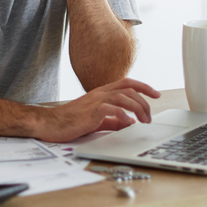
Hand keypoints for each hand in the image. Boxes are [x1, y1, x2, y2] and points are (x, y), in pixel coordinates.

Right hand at [36, 78, 160, 142]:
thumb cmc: (70, 121)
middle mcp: (99, 93)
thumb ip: (113, 120)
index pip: (126, 83)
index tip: (156, 94)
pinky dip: (122, 115)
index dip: (144, 87)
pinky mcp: (90, 111)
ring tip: (144, 120)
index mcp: (101, 93)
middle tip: (150, 117)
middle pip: (128, 89)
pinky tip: (128, 122)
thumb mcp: (97, 120)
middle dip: (144, 101)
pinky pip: (110, 109)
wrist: (50, 123)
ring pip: (122, 96)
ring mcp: (94, 101)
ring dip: (137, 108)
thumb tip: (129, 123)